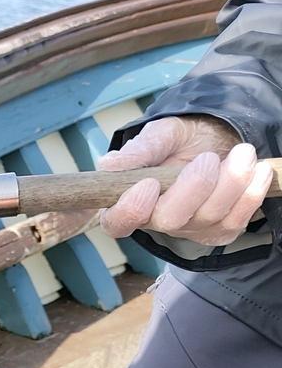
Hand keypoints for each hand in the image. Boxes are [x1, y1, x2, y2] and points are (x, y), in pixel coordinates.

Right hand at [98, 116, 272, 245]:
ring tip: (244, 153)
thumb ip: (138, 151)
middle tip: (208, 159)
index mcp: (129, 199)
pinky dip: (251, 196)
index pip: (117, 222)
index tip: (148, 184)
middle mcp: (156, 220)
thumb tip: (108, 164)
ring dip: (230, 184)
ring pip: (208, 218)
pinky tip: (259, 172)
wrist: (215, 140)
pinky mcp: (218, 231)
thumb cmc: (179, 140)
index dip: (131, 210)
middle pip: (169, 220)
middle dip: (194, 188)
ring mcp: (189, 229)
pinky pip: (235, 222)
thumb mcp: (159, 135)